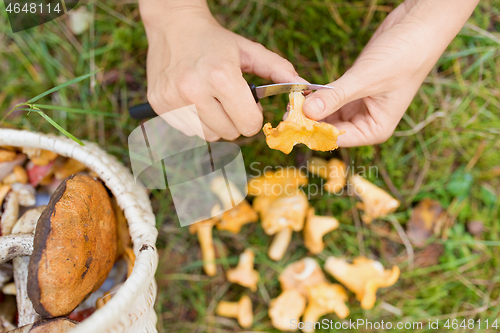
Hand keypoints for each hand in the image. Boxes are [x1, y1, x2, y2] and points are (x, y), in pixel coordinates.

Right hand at [140, 1, 305, 140]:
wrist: (173, 25)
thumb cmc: (216, 41)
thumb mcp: (249, 50)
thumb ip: (278, 70)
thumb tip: (304, 87)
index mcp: (221, 76)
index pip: (249, 124)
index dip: (254, 117)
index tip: (249, 106)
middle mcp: (194, 90)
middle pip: (229, 134)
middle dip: (236, 122)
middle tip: (229, 102)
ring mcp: (173, 99)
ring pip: (208, 136)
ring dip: (215, 124)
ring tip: (211, 100)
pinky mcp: (159, 104)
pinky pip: (188, 132)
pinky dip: (196, 122)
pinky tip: (194, 101)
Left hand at [302, 0, 478, 146]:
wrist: (418, 27)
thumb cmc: (404, 56)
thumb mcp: (366, 79)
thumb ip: (336, 97)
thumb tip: (307, 113)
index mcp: (375, 129)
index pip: (337, 138)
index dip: (314, 132)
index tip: (291, 123)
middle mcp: (367, 122)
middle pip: (330, 128)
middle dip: (309, 120)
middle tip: (286, 110)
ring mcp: (360, 106)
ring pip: (328, 113)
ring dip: (311, 108)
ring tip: (291, 100)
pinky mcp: (353, 90)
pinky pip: (330, 98)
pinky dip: (318, 96)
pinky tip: (303, 92)